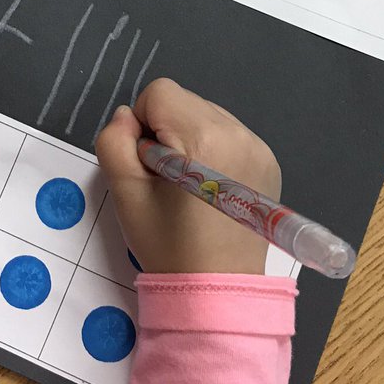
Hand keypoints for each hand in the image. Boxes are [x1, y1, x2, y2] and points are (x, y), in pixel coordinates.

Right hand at [96, 79, 280, 274]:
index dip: (142, 125)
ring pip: (206, 114)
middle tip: (166, 179)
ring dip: (189, 138)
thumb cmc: (168, 244)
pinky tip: (209, 187)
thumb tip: (128, 117)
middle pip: (184, 101)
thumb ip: (114, 142)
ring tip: (188, 184)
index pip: (159, 93)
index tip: (148, 164)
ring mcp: (259, 146)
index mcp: (204, 137)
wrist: (216, 290)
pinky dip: (212, 150)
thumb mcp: (125, 194)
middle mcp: (239, 133)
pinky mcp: (269, 160)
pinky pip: (229, 133)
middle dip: (166, 130)